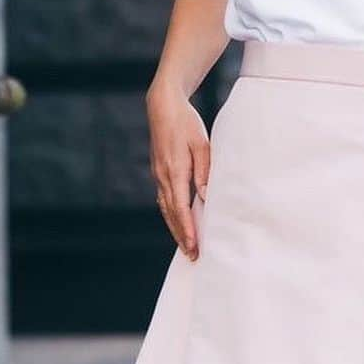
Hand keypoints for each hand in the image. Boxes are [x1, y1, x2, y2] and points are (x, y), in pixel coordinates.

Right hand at [145, 84, 211, 260]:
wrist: (163, 107)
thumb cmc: (186, 123)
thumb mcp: (201, 144)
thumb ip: (204, 170)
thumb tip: (205, 197)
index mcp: (174, 170)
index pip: (180, 207)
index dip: (187, 228)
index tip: (194, 245)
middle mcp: (163, 176)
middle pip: (171, 214)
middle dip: (181, 236)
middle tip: (192, 256)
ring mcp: (158, 175)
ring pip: (166, 209)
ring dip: (175, 228)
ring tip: (186, 246)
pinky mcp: (158, 172)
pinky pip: (164, 199)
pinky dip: (171, 215)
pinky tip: (178, 223)